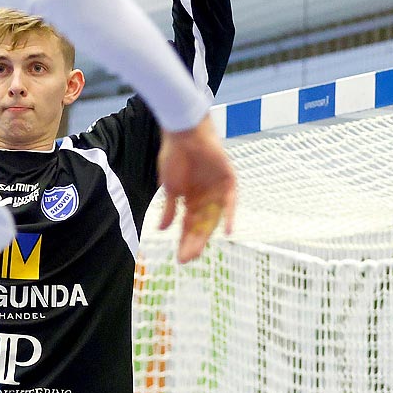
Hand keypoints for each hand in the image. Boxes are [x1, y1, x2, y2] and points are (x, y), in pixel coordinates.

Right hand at [157, 115, 236, 262]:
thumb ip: (169, 210)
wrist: (184, 134)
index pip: (189, 227)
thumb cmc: (174, 157)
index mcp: (191, 201)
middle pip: (201, 227)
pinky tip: (227, 232)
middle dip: (193, 243)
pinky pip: (230, 203)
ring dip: (206, 235)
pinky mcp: (228, 182)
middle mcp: (205, 199)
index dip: (184, 242)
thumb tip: (162, 230)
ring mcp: (217, 191)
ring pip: (213, 219)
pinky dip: (230, 217)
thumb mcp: (169, 189)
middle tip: (187, 258)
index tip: (179, 259)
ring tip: (198, 250)